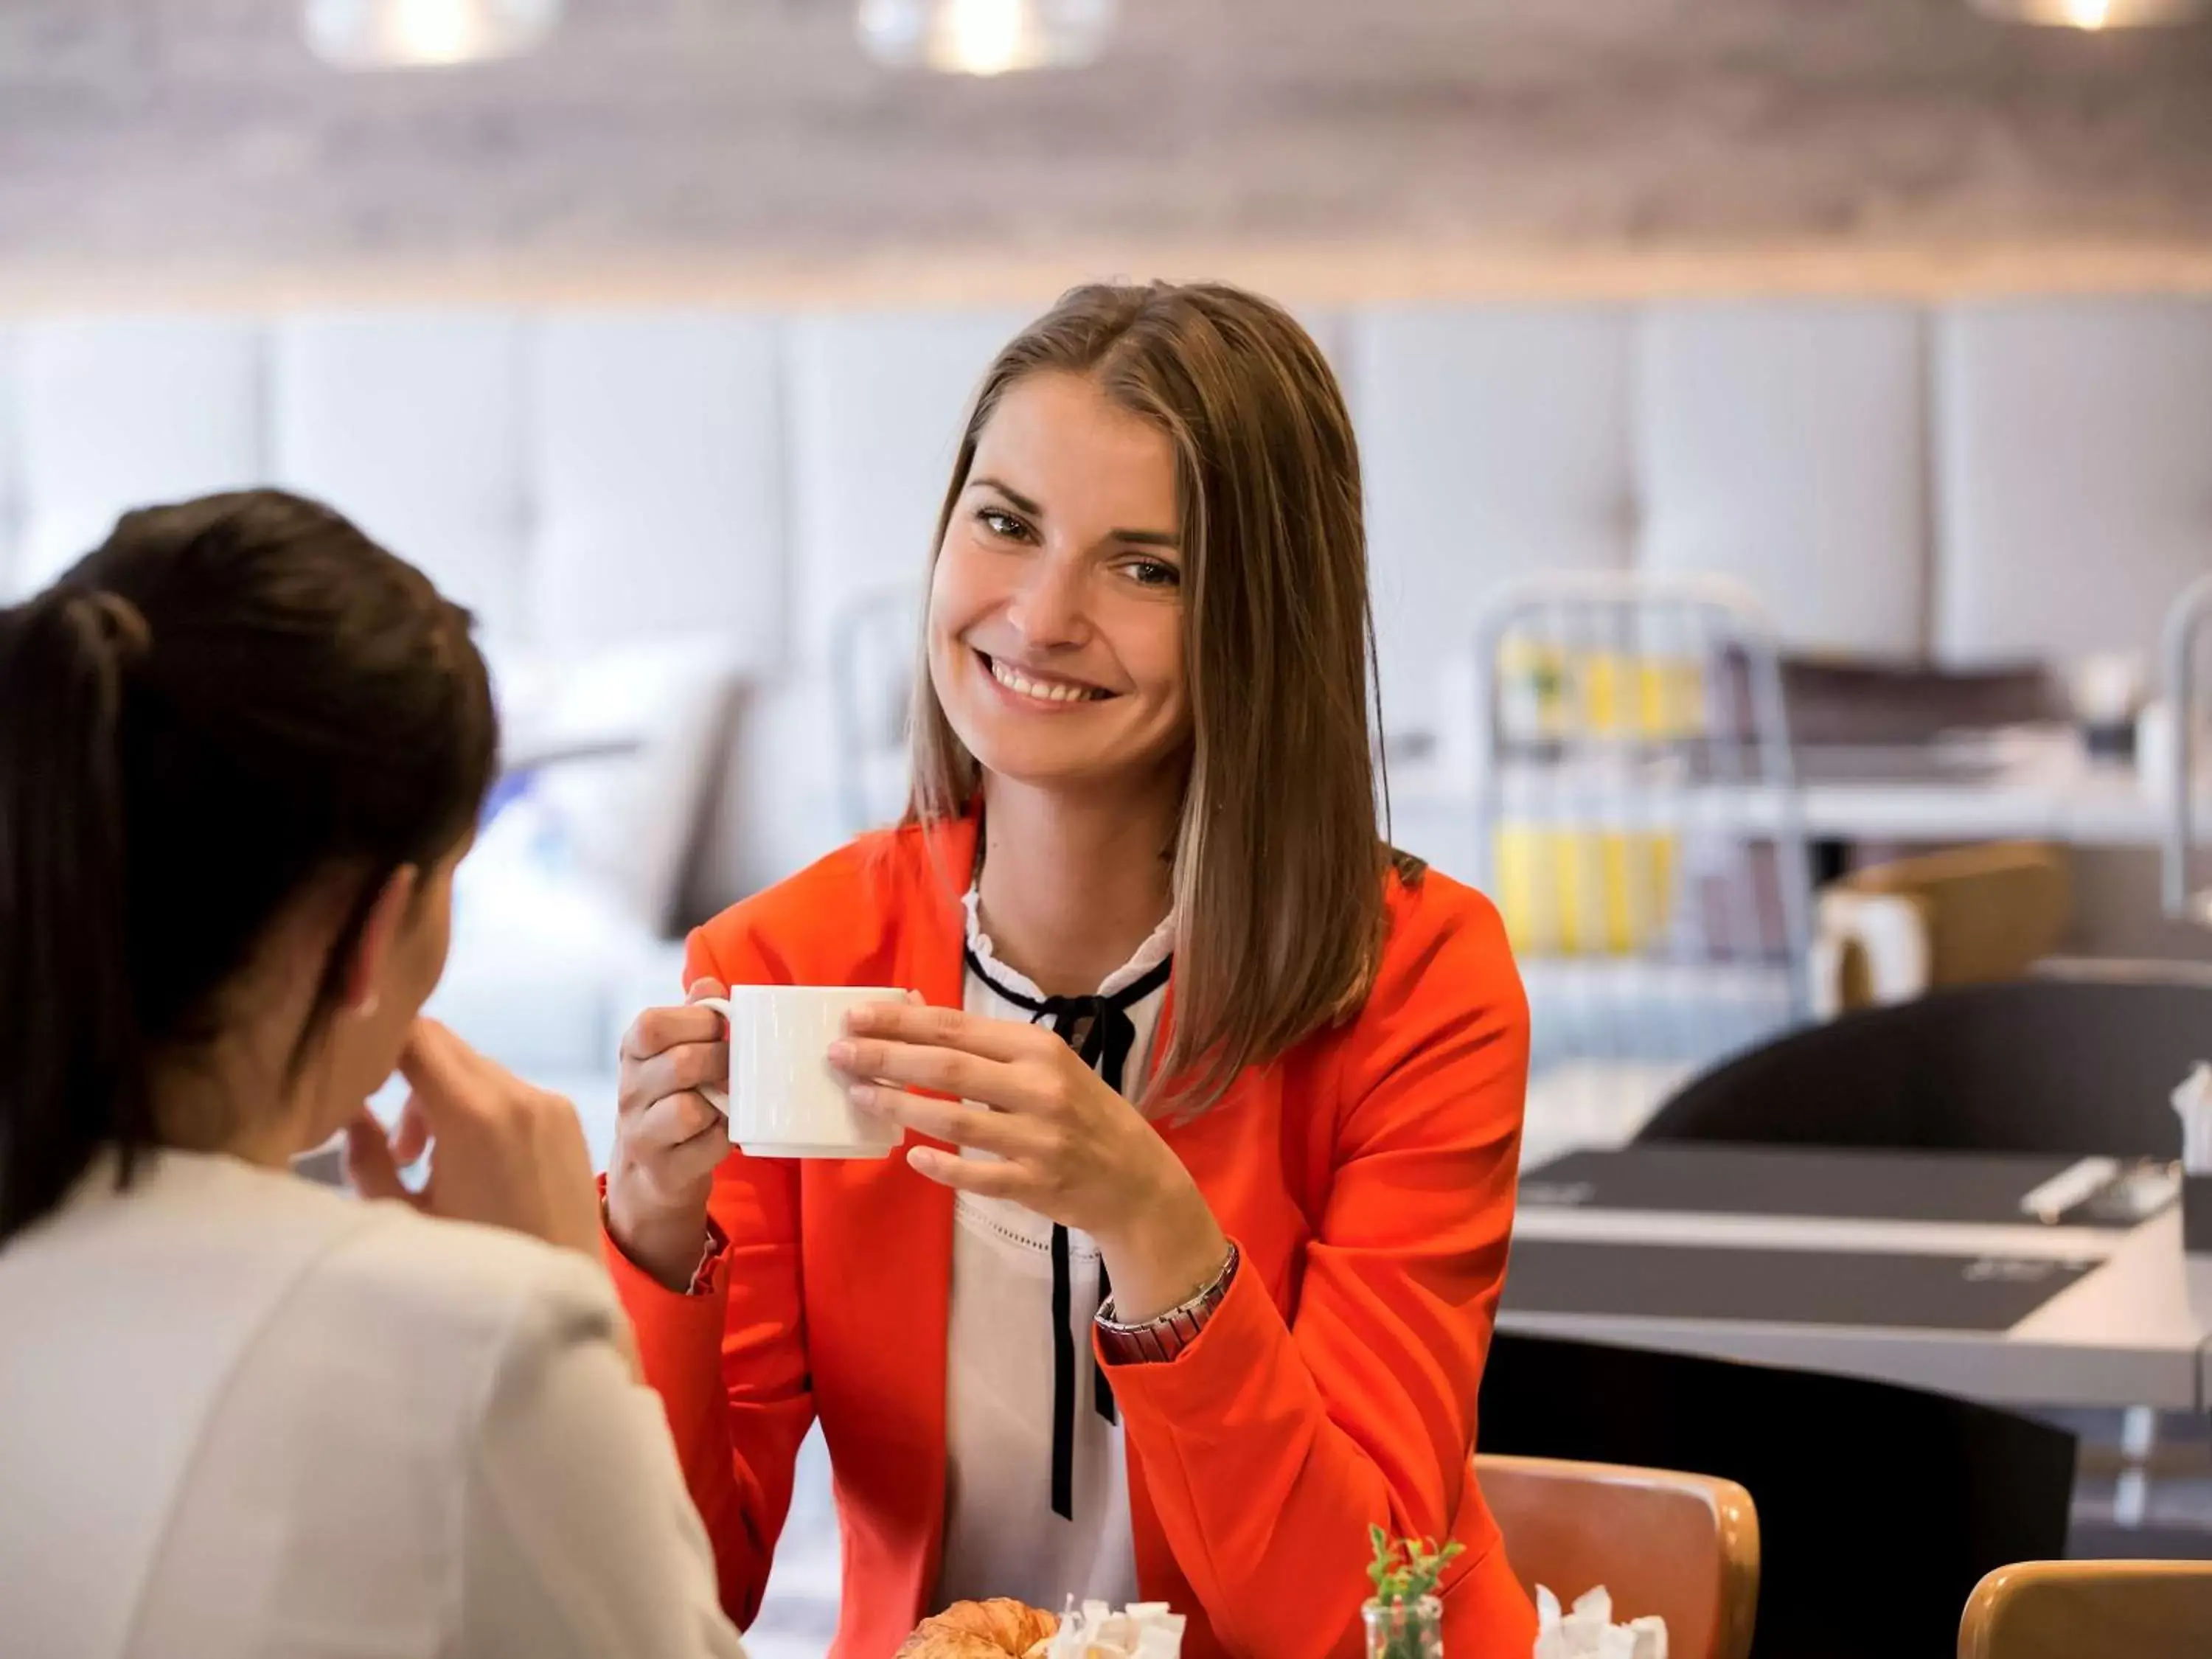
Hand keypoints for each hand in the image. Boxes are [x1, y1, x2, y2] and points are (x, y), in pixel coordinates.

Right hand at [343, 1019, 600, 1257]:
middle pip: (443, 1044)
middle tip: (400, 1148)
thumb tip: (348, 1108)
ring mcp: (551, 1103)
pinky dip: (480, 1109)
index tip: (353, 1077)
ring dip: (442, 1097)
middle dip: (405, 1077)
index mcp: (474, 1114)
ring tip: (432, 1166)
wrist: (565, 1304)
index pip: (414, 1034)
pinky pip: (510, 1090)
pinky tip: (475, 1167)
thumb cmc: (474, 1272)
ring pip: (475, 1067)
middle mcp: (519, 1095)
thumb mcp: (403, 1219)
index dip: (376, 1043)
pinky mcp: (569, 1118)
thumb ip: (366, 1156)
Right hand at [605, 978, 731, 1289]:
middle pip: (680, 1063)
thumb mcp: (675, 1052)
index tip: (720, 1027)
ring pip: (687, 1109)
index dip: (696, 1020)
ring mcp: (641, 1135)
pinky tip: (722, 1131)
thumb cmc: (672, 1098)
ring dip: (720, 1103)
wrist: (651, 1173)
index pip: (652, 1024)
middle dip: (720, 1060)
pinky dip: (724, 1138)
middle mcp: (629, 1093)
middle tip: (734, 1066)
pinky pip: (707, 1146)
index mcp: (632, 1054)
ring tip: (726, 1101)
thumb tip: (709, 984)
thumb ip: (693, 1014)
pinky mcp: (663, 1171)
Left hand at [830, 1002, 1229, 1322]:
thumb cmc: (1082, 1112)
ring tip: (859, 1096)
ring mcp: (1038, 1140)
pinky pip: (977, 1176)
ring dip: (900, 1107)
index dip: (901, 1020)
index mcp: (1039, 1049)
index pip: (957, 1027)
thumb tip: (913, 1008)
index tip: (854, 1015)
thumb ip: (982, 1043)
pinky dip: (942, 1166)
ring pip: (955, 1120)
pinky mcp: (1035, 1185)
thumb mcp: (1044, 1065)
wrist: (1136, 1179)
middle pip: (948, 1067)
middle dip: (886, 1058)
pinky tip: (910, 1157)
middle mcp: (1040, 1089)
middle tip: (839, 1054)